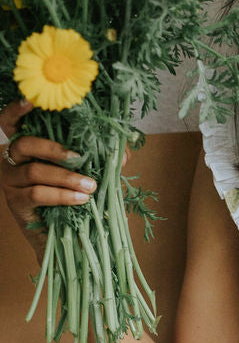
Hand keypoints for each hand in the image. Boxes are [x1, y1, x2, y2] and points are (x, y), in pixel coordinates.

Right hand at [0, 97, 97, 256]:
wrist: (66, 240)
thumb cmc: (76, 201)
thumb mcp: (89, 174)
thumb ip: (104, 160)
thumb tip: (124, 152)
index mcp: (28, 146)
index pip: (11, 121)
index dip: (16, 110)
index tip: (31, 102)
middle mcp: (13, 159)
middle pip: (25, 144)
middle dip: (54, 149)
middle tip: (80, 157)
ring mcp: (11, 181)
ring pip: (34, 171)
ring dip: (66, 177)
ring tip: (90, 186)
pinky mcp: (15, 202)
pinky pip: (37, 194)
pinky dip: (61, 195)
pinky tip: (80, 199)